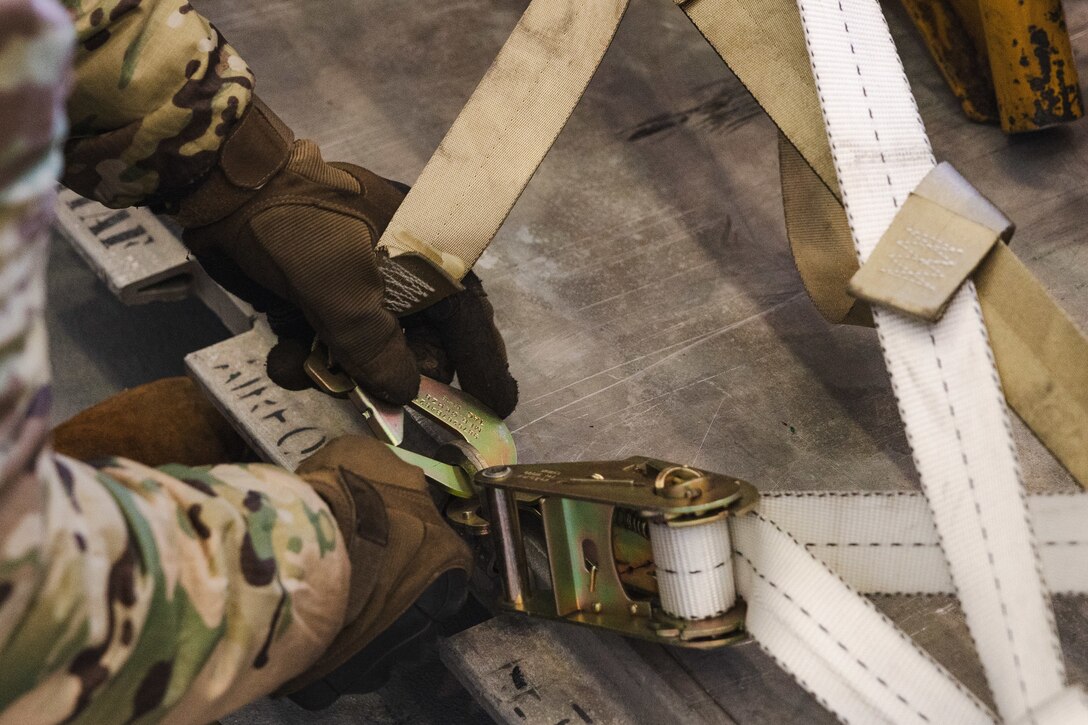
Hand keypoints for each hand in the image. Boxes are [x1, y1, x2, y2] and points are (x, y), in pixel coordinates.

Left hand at [173, 97, 516, 414]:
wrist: (226, 187)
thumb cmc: (298, 223)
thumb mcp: (340, 285)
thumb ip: (375, 346)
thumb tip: (404, 392)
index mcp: (424, 260)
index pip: (468, 321)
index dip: (484, 367)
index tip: (496, 410)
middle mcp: (398, 278)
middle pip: (418, 348)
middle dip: (393, 380)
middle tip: (380, 403)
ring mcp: (356, 290)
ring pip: (366, 356)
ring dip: (337, 375)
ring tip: (307, 371)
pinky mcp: (316, 301)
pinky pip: (325, 347)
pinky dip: (305, 361)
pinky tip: (282, 356)